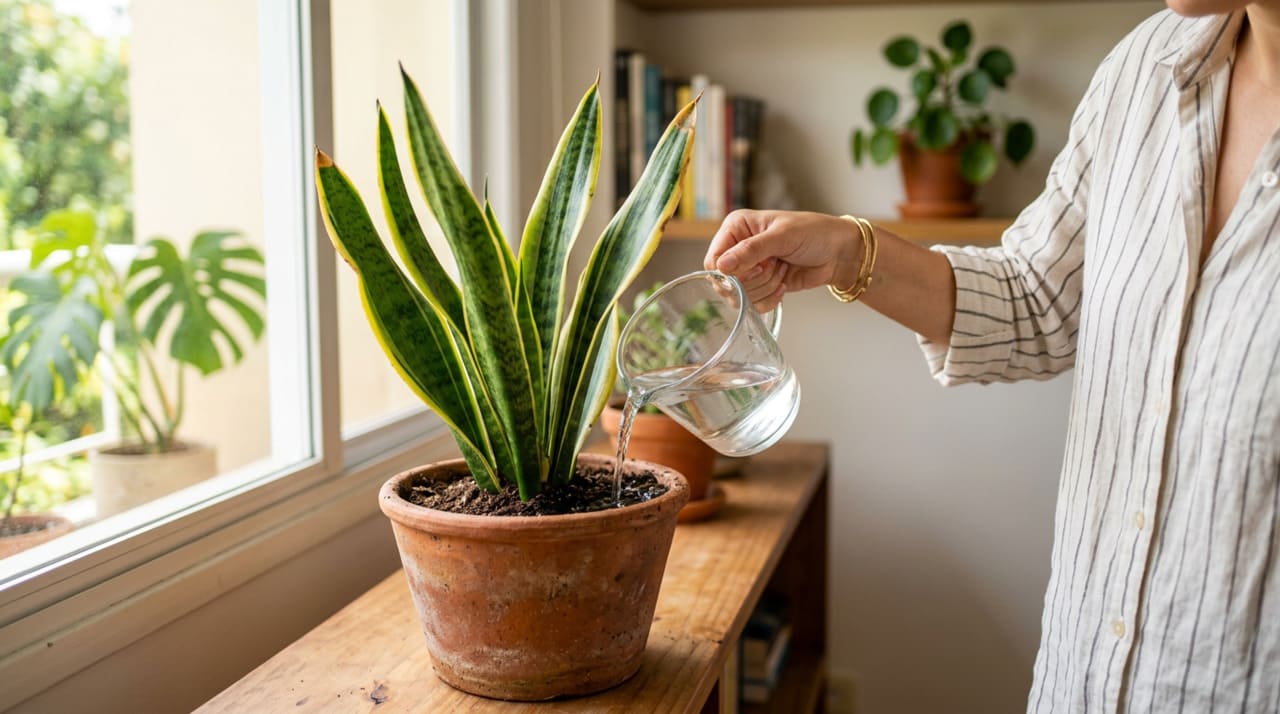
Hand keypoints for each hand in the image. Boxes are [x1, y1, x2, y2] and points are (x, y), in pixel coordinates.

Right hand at [703, 210, 861, 311]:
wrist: (839, 253)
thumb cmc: (814, 233)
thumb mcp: (782, 237)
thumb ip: (751, 250)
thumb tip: (721, 266)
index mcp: (736, 228)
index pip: (714, 260)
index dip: (732, 271)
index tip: (758, 266)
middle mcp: (738, 248)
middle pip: (725, 282)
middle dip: (754, 279)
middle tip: (775, 265)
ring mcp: (749, 269)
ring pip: (740, 296)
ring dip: (766, 287)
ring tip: (783, 269)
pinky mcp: (761, 287)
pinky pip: (753, 304)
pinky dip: (770, 299)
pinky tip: (784, 284)